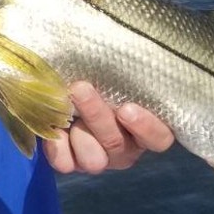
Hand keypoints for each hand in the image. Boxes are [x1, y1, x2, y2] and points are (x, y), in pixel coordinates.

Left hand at [43, 81, 174, 173]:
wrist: (64, 88)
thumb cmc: (100, 78)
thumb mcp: (114, 73)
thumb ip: (122, 72)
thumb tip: (119, 49)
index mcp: (144, 130)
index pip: (159, 139)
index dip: (146, 127)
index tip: (127, 108)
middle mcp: (124, 149)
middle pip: (117, 144)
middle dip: (97, 116)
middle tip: (80, 88)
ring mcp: (98, 159)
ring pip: (93, 159)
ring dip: (78, 133)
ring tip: (65, 106)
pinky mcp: (72, 163)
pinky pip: (66, 164)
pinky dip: (57, 148)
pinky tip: (53, 129)